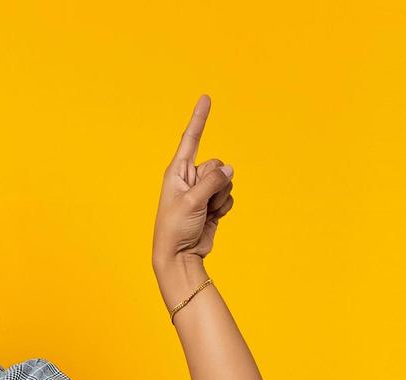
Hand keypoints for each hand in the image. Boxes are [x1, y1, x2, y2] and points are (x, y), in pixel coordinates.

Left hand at [152, 94, 234, 265]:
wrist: (180, 256)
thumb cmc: (176, 228)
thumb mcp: (193, 201)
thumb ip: (212, 181)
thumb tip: (229, 170)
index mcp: (177, 172)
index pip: (191, 139)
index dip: (199, 118)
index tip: (206, 98)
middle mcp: (189, 178)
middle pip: (216, 165)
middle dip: (215, 182)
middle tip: (201, 202)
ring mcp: (202, 191)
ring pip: (225, 181)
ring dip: (220, 197)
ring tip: (204, 213)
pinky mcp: (212, 204)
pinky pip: (228, 196)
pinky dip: (224, 207)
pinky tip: (211, 218)